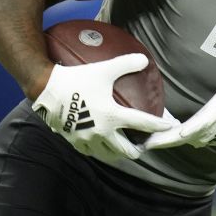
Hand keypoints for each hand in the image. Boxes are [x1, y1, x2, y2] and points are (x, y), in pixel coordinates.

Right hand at [32, 54, 175, 161]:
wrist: (47, 89)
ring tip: (125, 149)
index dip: (158, 126)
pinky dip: (100, 152)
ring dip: (119, 154)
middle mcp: (102, 132)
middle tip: (144, 145)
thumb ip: (126, 64)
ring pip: (109, 155)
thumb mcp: (104, 69)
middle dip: (138, 150)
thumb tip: (145, 60)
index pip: (142, 123)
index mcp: (112, 116)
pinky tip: (101, 146)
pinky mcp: (74, 141)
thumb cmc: (77, 78)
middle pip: (126, 150)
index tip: (168, 127)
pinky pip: (91, 152)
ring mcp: (87, 139)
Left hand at [144, 44, 215, 149]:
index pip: (202, 123)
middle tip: (148, 143)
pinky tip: (147, 137)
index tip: (180, 132)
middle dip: (166, 140)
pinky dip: (163, 139)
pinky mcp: (191, 138)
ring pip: (176, 141)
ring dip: (161, 142)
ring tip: (142, 143)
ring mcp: (197, 136)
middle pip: (183, 137)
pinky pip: (174, 139)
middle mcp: (203, 130)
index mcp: (212, 116)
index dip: (191, 129)